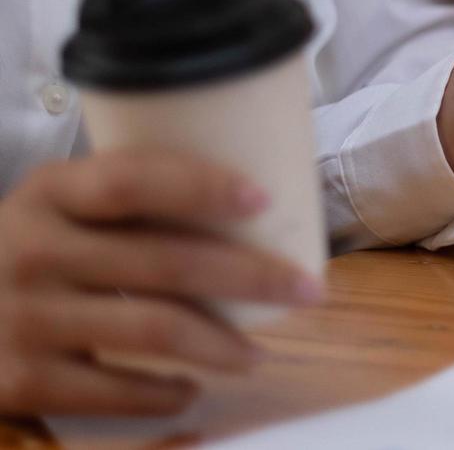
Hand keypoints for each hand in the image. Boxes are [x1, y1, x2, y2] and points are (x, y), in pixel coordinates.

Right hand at [0, 151, 322, 416]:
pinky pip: (114, 389)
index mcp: (47, 193)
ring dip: (223, 343)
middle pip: (165, 260)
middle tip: (308, 289)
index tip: (264, 199)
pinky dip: (166, 392)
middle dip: (253, 277)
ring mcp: (22, 315)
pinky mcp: (17, 378)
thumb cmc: (29, 253)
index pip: (130, 179)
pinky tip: (190, 387)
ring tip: (257, 352)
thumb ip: (127, 205)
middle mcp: (31, 249)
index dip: (200, 185)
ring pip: (156, 327)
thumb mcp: (59, 212)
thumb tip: (258, 209)